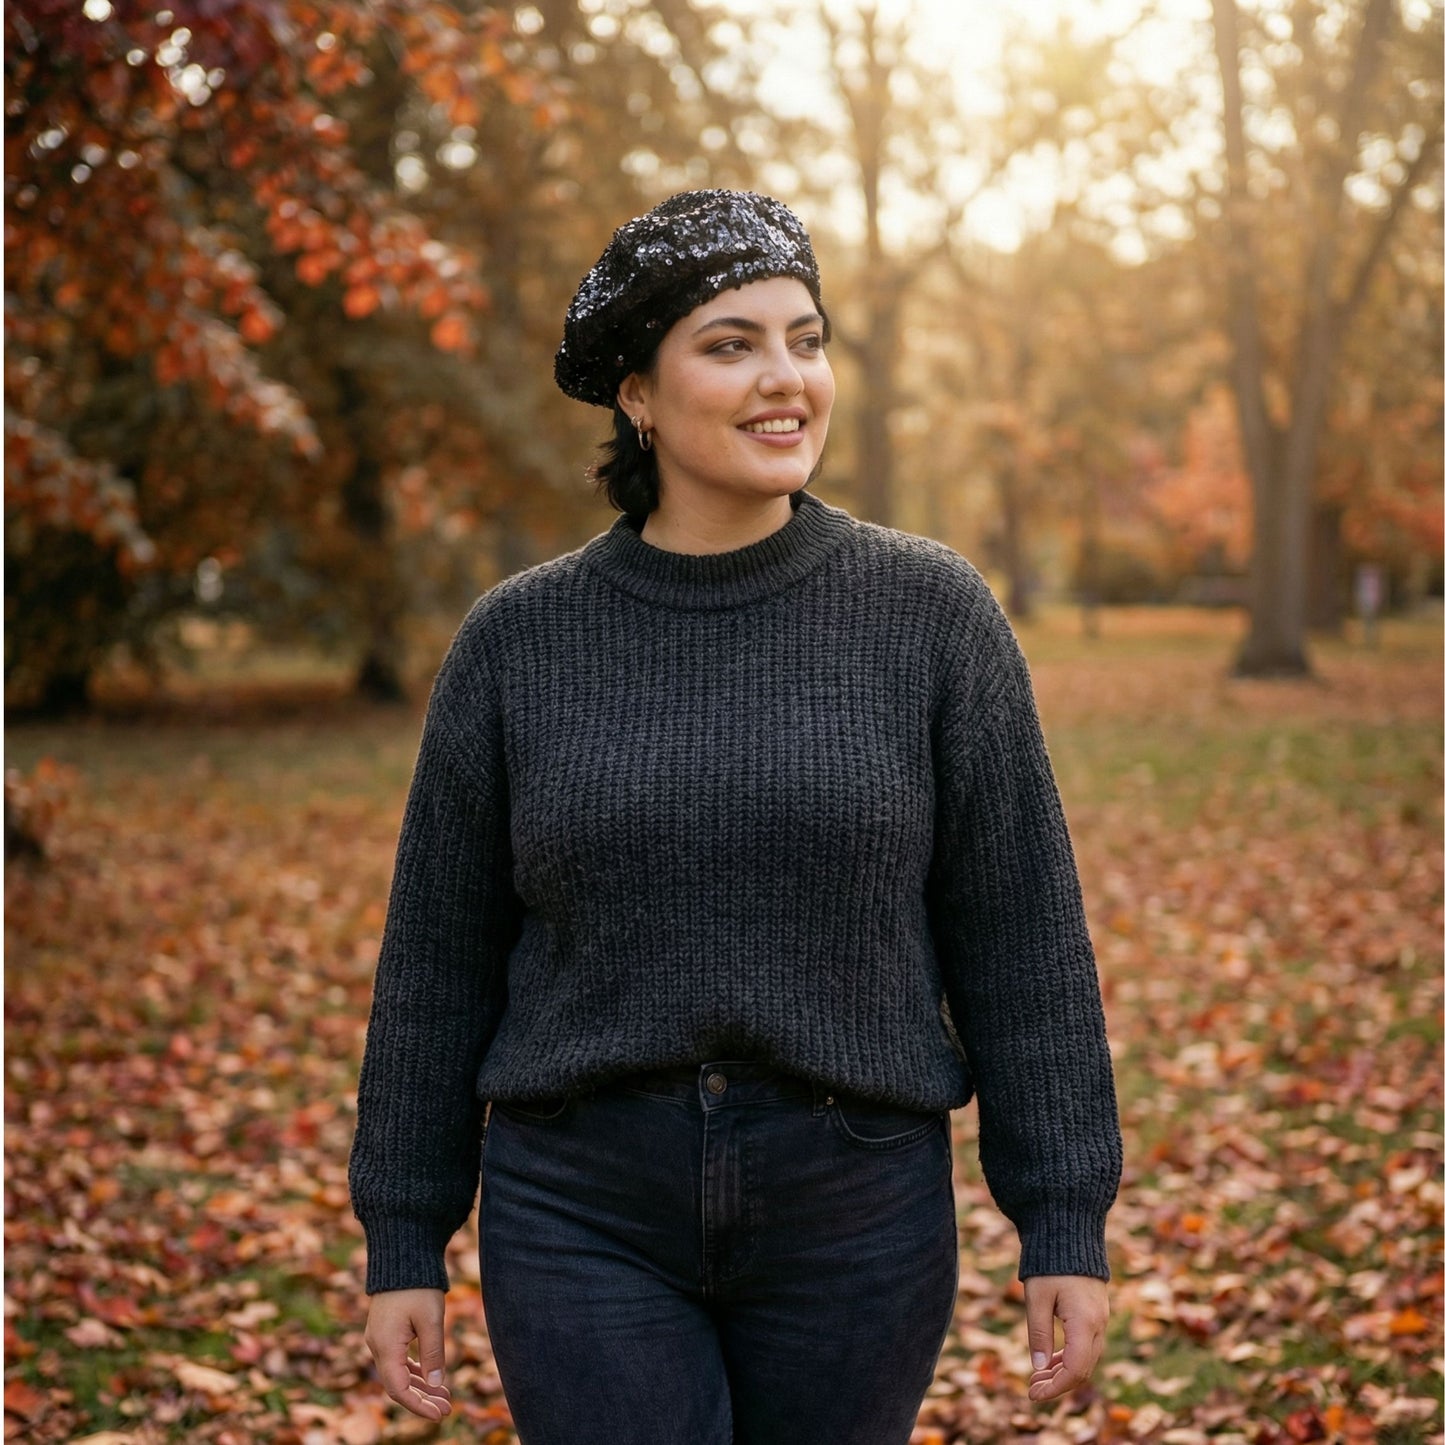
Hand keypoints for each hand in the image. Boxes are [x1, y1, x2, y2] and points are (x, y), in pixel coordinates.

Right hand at [364, 1287, 451, 1420]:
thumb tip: (437, 1384)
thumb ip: (434, 1353)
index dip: (418, 1406)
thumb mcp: (432, 1320)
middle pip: (397, 1384)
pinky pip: (397, 1360)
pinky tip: (430, 1377)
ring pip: (398, 1373)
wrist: (403, 1257)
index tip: (439, 1415)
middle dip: (422, 1399)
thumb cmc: (418, 1286)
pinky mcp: (385, 1331)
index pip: (399, 1389)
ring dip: (419, 1386)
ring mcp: (379, 1338)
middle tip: (447, 1409)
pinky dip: (414, 1371)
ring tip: (445, 1396)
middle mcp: (377, 1345)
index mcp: (385, 1346)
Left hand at [1024, 1274, 1108, 1402]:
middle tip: (1031, 1389)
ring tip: (1036, 1378)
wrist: (1069, 1233)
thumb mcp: (1037, 1297)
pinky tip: (1050, 1361)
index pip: (1075, 1370)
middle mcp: (1098, 1325)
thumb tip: (1039, 1369)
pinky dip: (1069, 1358)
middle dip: (1057, 1384)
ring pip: (1085, 1359)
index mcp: (1085, 1322)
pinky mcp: (1096, 1314)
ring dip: (1062, 1372)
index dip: (1055, 1388)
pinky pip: (1086, 1346)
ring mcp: (1100, 1319)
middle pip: (1083, 1369)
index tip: (1033, 1394)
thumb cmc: (1050, 1264)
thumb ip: (1039, 1333)